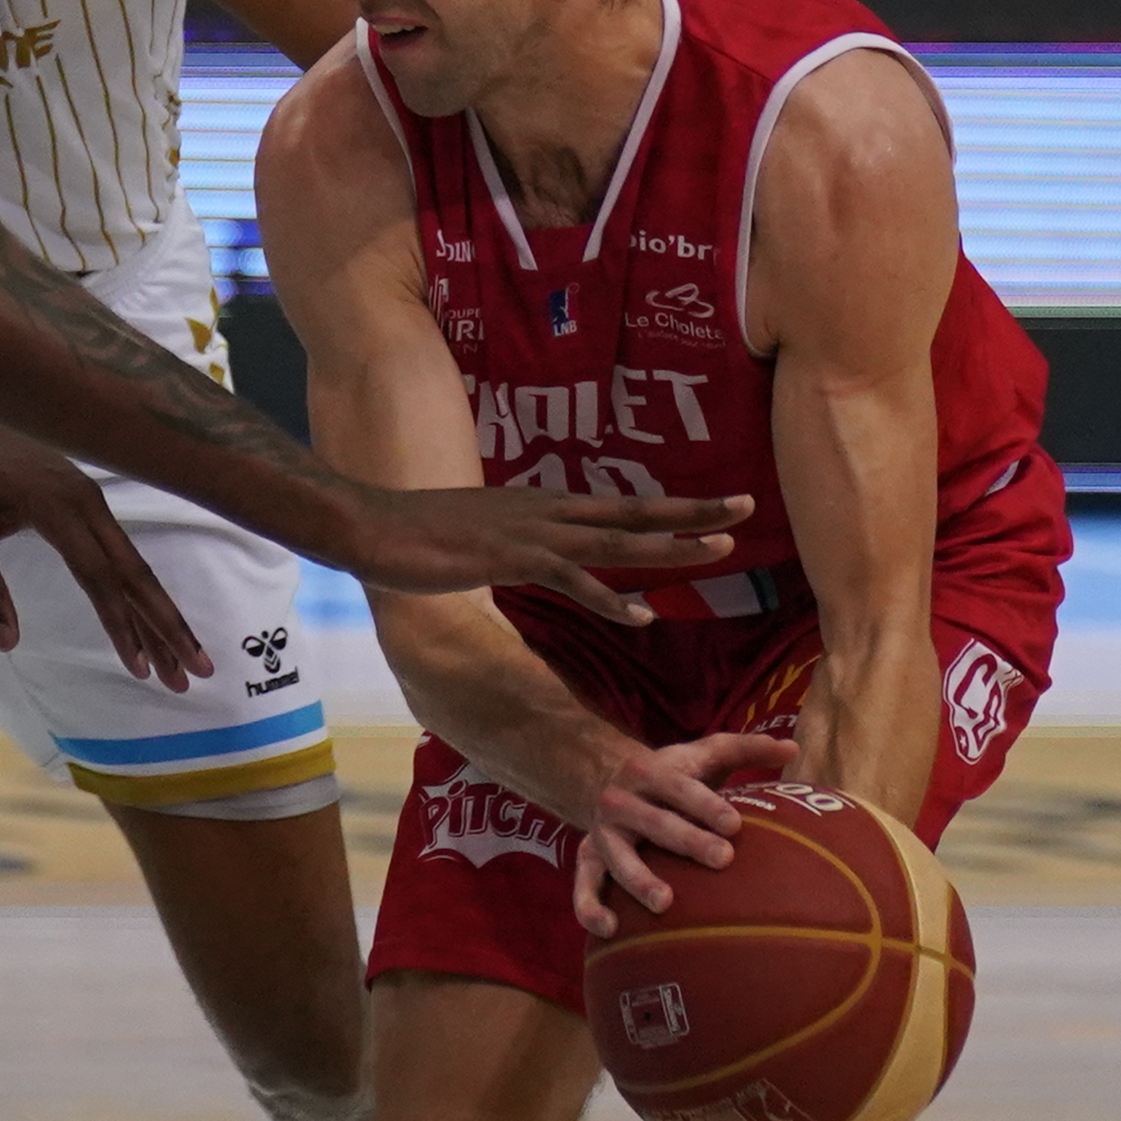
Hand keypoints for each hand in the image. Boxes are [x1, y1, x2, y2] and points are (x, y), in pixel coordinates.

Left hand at [0, 421, 209, 690]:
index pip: (100, 578)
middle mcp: (90, 505)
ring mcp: (95, 501)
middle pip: (137, 574)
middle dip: (168, 626)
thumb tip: (7, 643)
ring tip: (185, 659)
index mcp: (61, 510)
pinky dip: (143, 589)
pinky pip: (124, 552)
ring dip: (162, 613)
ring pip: (136, 565)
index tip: (141, 669)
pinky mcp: (90, 501)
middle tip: (196, 673)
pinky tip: (152, 614)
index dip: (123, 625)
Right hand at [339, 477, 747, 624]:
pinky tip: (641, 615)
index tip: (723, 505)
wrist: (374, 525)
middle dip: (694, 512)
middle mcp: (550, 512)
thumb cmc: (426, 537)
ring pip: (616, 540)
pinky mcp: (510, 557)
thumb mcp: (488, 536)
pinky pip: (571, 579)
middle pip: (636, 512)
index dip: (677, 506)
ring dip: (669, 547)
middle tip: (746, 507)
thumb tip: (550, 557)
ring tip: (718, 551)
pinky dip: (609, 597)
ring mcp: (533, 533)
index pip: (626, 505)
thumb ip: (525, 544)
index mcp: (548, 508)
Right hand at [566, 725, 798, 939]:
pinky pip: (582, 888)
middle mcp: (622, 801)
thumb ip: (745, 748)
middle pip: (656, 823)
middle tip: (723, 859)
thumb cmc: (671, 775)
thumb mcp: (703, 754)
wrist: (603, 777)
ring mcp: (602, 834)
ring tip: (665, 903)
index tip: (735, 824)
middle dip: (688, 842)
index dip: (706, 805)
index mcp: (651, 772)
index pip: (680, 788)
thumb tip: (793, 749)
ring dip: (639, 879)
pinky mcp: (586, 860)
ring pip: (618, 858)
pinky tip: (612, 930)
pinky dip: (590, 909)